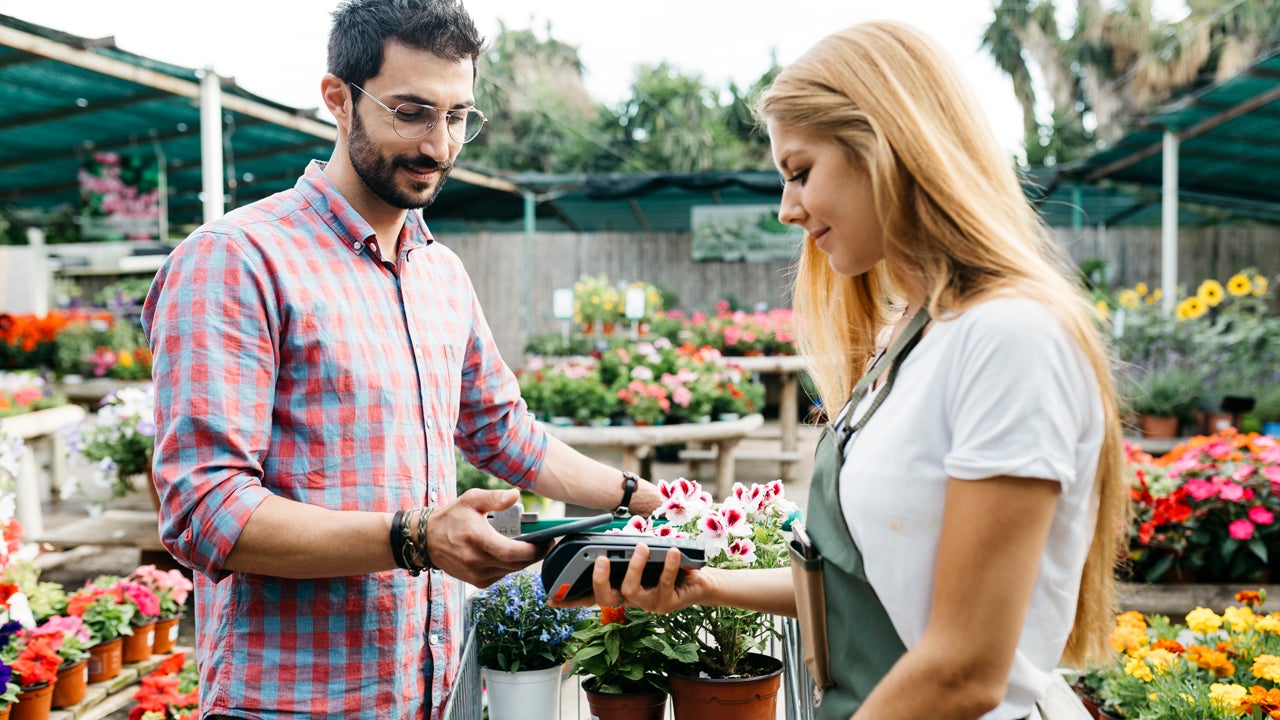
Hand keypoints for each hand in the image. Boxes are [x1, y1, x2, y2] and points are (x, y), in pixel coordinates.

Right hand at [425, 489, 543, 587]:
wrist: (427, 540)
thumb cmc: (451, 518)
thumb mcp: (471, 500)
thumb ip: (494, 498)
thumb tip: (515, 495)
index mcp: (477, 539)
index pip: (511, 552)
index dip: (534, 550)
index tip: (547, 541)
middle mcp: (476, 561)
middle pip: (516, 564)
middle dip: (535, 554)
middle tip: (545, 543)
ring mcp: (475, 574)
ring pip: (511, 571)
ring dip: (523, 560)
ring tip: (529, 546)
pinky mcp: (476, 581)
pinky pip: (502, 575)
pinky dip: (509, 566)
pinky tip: (508, 554)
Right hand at [550, 542, 709, 611]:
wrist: (698, 581)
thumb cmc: (666, 565)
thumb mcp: (643, 557)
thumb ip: (625, 553)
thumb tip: (609, 540)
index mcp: (619, 589)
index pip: (590, 596)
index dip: (570, 600)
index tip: (552, 598)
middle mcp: (629, 600)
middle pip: (604, 598)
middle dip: (598, 579)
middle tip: (600, 559)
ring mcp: (646, 604)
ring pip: (631, 591)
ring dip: (635, 567)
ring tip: (641, 547)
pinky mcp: (666, 604)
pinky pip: (664, 584)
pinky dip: (668, 565)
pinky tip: (672, 551)